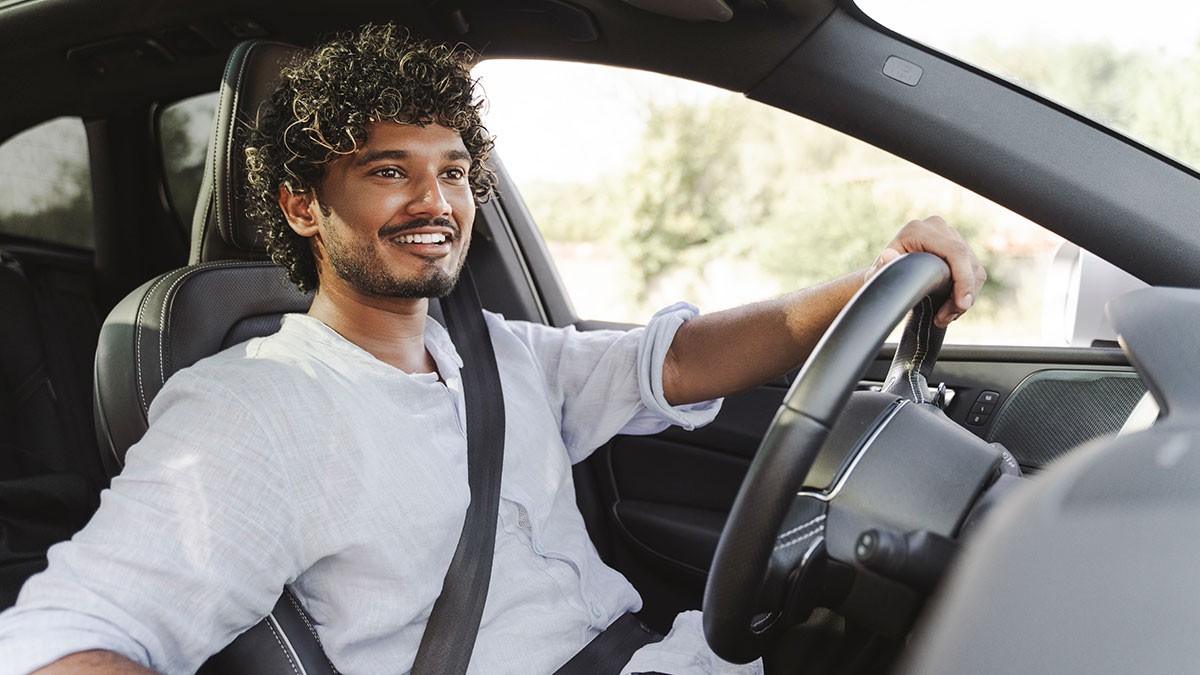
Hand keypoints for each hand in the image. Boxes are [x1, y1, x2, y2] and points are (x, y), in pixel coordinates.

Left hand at [866, 216, 985, 327]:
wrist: (885, 271)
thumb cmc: (881, 275)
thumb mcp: (877, 274)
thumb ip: (881, 267)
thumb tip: (888, 256)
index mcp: (918, 230)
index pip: (955, 251)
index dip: (963, 279)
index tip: (961, 305)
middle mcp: (937, 227)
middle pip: (967, 261)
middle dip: (963, 295)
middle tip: (947, 318)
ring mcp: (950, 234)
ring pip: (974, 269)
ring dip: (966, 297)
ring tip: (945, 316)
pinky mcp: (958, 246)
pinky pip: (974, 271)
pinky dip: (967, 292)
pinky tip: (952, 307)